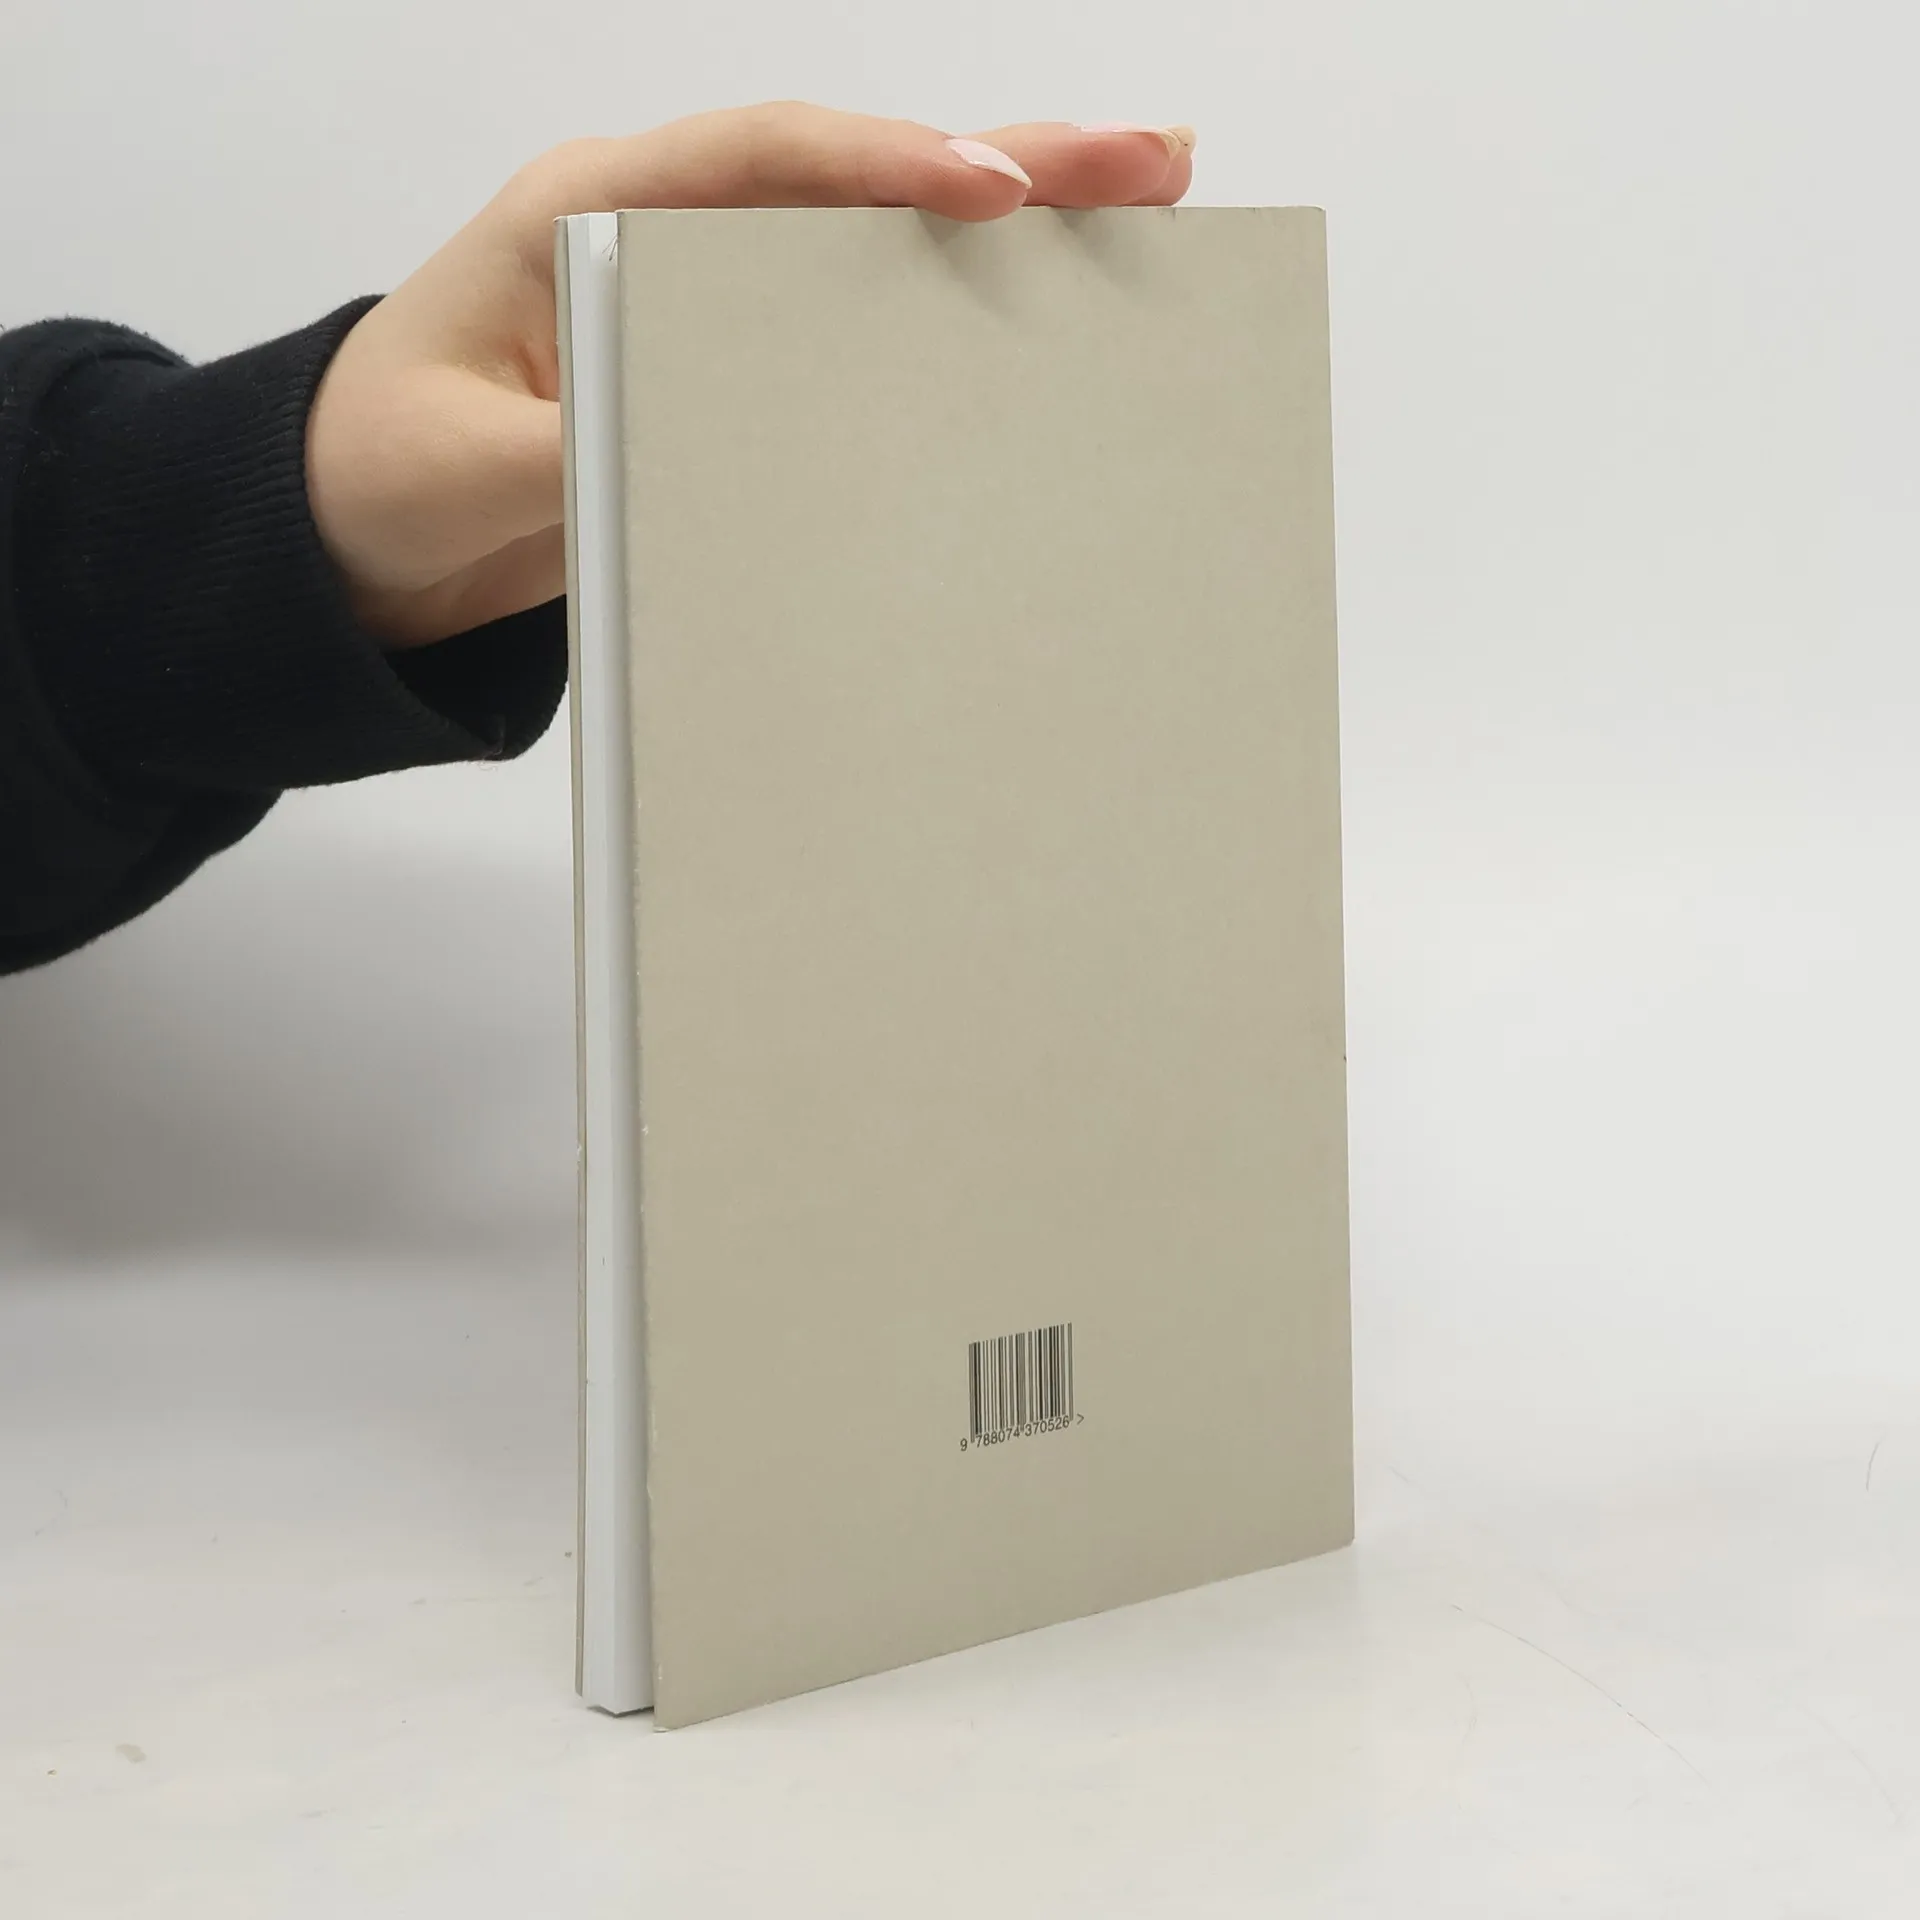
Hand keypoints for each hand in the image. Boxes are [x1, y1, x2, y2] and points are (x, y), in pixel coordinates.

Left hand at [305, 103, 1194, 646]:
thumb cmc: (381, 469)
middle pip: (854, 178)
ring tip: (1142, 207)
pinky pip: (858, 330)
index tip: (992, 186)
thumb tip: (686, 451)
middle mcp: (663, 236)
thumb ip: (563, 452)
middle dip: (1006, 162)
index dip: (883, 167)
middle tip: (1147, 158)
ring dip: (1009, 226)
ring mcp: (708, 303)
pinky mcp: (734, 379)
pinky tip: (1036, 315)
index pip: (757, 163)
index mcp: (588, 216)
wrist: (352, 529)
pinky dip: (951, 316)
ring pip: (875, 244)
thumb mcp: (457, 466)